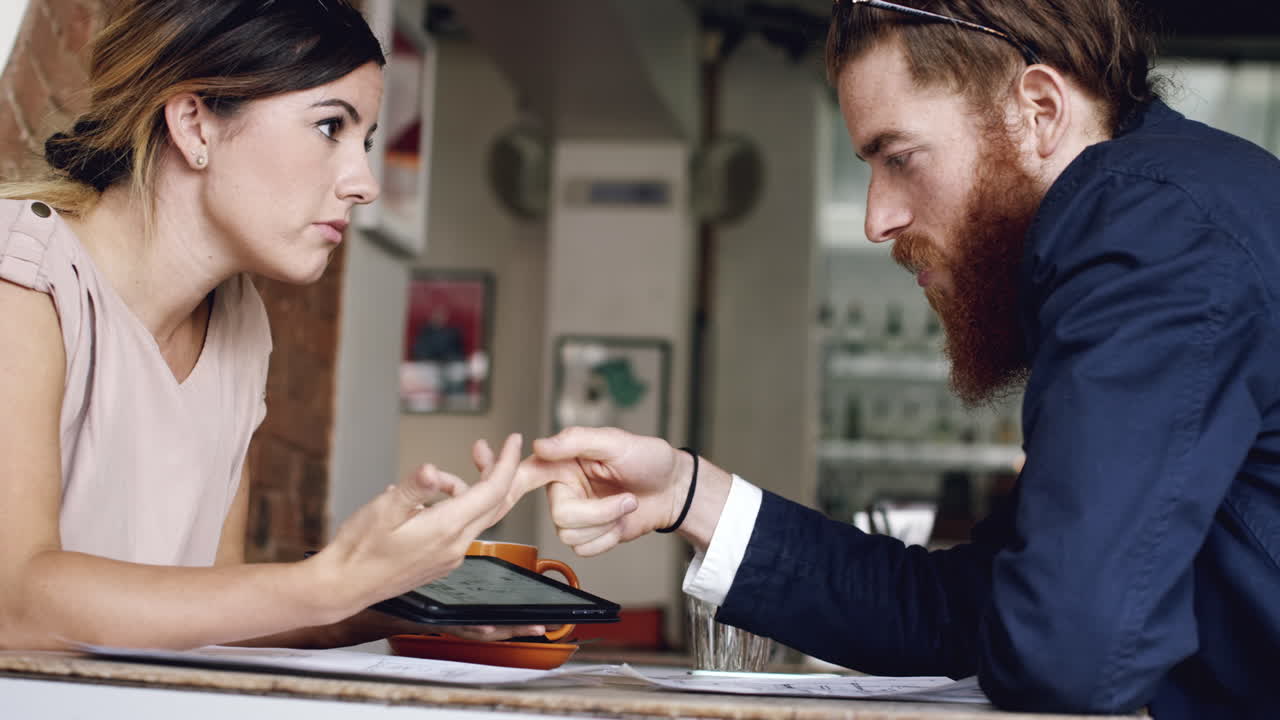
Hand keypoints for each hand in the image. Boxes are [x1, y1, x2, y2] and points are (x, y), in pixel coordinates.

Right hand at [312, 434, 529, 619]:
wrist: (344, 586)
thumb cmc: (359, 550)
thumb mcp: (383, 510)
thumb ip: (412, 488)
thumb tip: (431, 470)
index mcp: (446, 529)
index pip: (493, 490)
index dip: (507, 462)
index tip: (514, 440)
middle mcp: (456, 545)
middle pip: (496, 503)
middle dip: (495, 471)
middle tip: (482, 449)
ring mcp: (450, 556)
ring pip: (477, 515)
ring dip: (465, 489)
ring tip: (432, 479)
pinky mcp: (441, 561)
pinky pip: (461, 527)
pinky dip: (453, 506)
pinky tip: (422, 500)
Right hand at [523, 427, 689, 556]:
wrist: (674, 491)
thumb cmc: (649, 460)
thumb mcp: (616, 442)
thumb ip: (576, 440)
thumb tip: (540, 446)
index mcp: (565, 462)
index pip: (530, 472)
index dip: (513, 482)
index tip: (512, 486)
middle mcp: (565, 489)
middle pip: (559, 515)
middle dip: (599, 513)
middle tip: (626, 499)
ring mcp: (577, 513)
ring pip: (570, 535)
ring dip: (607, 524)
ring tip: (626, 506)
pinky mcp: (589, 534)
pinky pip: (584, 549)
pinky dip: (608, 539)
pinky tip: (620, 523)